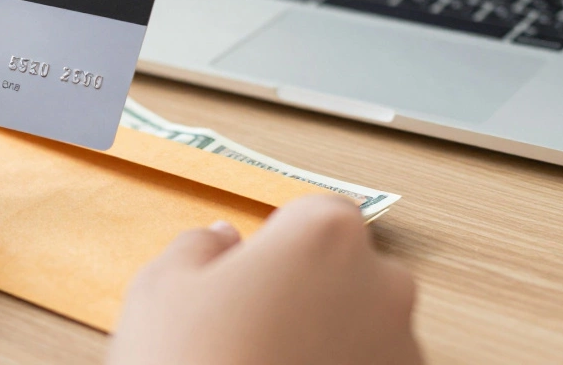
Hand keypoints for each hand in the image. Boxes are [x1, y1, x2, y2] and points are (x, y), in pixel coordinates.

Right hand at [108, 195, 421, 364]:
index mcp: (325, 236)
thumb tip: (219, 240)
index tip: (246, 268)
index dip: (275, 240)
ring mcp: (402, 351)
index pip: (313, 212)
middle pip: (345, 268)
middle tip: (244, 325)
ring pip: (360, 327)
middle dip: (303, 289)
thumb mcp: (160, 291)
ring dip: (323, 339)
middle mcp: (382, 286)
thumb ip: (198, 247)